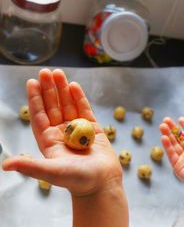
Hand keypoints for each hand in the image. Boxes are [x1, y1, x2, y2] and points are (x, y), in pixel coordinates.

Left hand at [3, 68, 121, 195]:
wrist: (102, 182)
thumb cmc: (78, 180)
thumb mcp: (53, 172)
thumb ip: (31, 166)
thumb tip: (5, 164)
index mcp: (49, 141)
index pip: (39, 116)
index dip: (35, 99)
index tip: (32, 83)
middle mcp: (61, 132)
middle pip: (53, 106)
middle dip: (49, 89)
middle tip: (46, 72)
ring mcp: (77, 128)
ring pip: (68, 104)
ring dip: (63, 89)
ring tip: (58, 74)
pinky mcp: (92, 127)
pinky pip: (84, 109)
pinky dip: (79, 97)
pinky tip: (74, 86)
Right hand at [159, 117, 183, 204]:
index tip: (180, 119)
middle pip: (179, 138)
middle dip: (172, 129)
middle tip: (165, 120)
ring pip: (173, 144)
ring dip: (167, 135)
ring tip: (162, 125)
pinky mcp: (178, 167)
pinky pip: (171, 154)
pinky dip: (167, 146)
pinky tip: (163, 137)